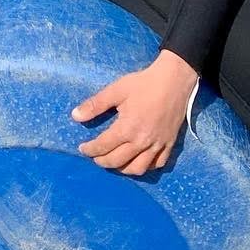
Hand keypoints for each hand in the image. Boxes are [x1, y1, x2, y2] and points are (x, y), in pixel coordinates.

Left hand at [72, 50, 198, 175]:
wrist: (174, 81)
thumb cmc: (143, 84)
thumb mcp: (115, 90)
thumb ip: (95, 105)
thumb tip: (75, 116)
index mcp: (127, 129)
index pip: (103, 146)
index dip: (90, 150)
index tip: (82, 148)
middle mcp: (142, 142)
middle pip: (118, 161)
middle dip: (102, 161)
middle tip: (95, 157)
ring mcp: (158, 145)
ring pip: (138, 168)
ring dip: (123, 169)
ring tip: (114, 162)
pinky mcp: (170, 144)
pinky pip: (158, 164)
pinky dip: (146, 167)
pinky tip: (138, 161)